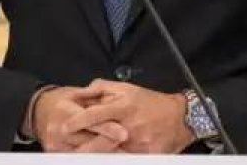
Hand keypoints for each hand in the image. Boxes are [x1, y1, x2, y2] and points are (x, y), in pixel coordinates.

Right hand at [31, 85, 128, 152]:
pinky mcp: (56, 153)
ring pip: (85, 152)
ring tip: (122, 151)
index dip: (107, 128)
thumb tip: (113, 102)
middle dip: (109, 143)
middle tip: (127, 144)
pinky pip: (78, 157)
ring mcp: (57, 144)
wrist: (37, 111)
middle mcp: (59, 130)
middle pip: (88, 141)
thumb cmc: (60, 101)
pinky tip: (107, 154)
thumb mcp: (76, 93)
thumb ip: (94, 98)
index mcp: (65, 110)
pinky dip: (94, 156)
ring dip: (104, 152)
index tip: (123, 133)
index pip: (89, 121)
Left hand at [66, 80, 195, 153]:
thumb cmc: (152, 103)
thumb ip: (102, 88)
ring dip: (97, 153)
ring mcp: (137, 142)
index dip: (77, 121)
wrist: (181, 118)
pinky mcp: (144, 155)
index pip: (95, 114)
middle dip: (82, 145)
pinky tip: (109, 155)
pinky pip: (125, 159)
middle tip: (68, 149)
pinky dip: (115, 157)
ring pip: (110, 152)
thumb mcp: (128, 89)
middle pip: (99, 139)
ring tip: (83, 154)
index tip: (65, 126)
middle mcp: (129, 125)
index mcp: (124, 107)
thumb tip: (81, 92)